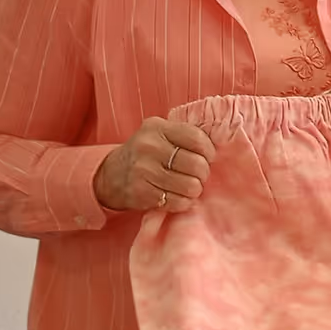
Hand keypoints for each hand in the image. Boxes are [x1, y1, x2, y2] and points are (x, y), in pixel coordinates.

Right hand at [93, 118, 215, 213]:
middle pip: (197, 164)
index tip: (208, 157)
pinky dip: (183, 202)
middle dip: (203, 173)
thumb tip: (220, 144)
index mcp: (157, 128)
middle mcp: (149, 147)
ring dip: (195, 189)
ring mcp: (144, 171)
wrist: (110, 175)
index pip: (198, 138)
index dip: (209, 151)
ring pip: (190, 186)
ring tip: (188, 186)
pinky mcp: (143, 193)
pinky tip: (176, 196)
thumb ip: (184, 135)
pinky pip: (178, 202)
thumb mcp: (160, 134)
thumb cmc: (145, 153)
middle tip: (198, 175)